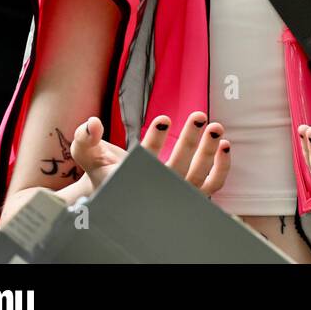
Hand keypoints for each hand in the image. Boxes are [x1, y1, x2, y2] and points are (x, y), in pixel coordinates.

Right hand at [70, 111, 230, 196]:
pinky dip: (222, 168)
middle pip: (176, 169)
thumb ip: (85, 139)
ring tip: (215, 127)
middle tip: (198, 116)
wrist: (120, 190)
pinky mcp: (194, 192)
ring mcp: (177, 193)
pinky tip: (225, 145)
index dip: (154, 142)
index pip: (144, 163)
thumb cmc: (105, 171)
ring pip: (197, 176)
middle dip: (189, 142)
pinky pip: (213, 184)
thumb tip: (92, 123)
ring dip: (209, 151)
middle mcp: (156, 191)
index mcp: (130, 182)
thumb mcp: (89, 155)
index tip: (164, 119)